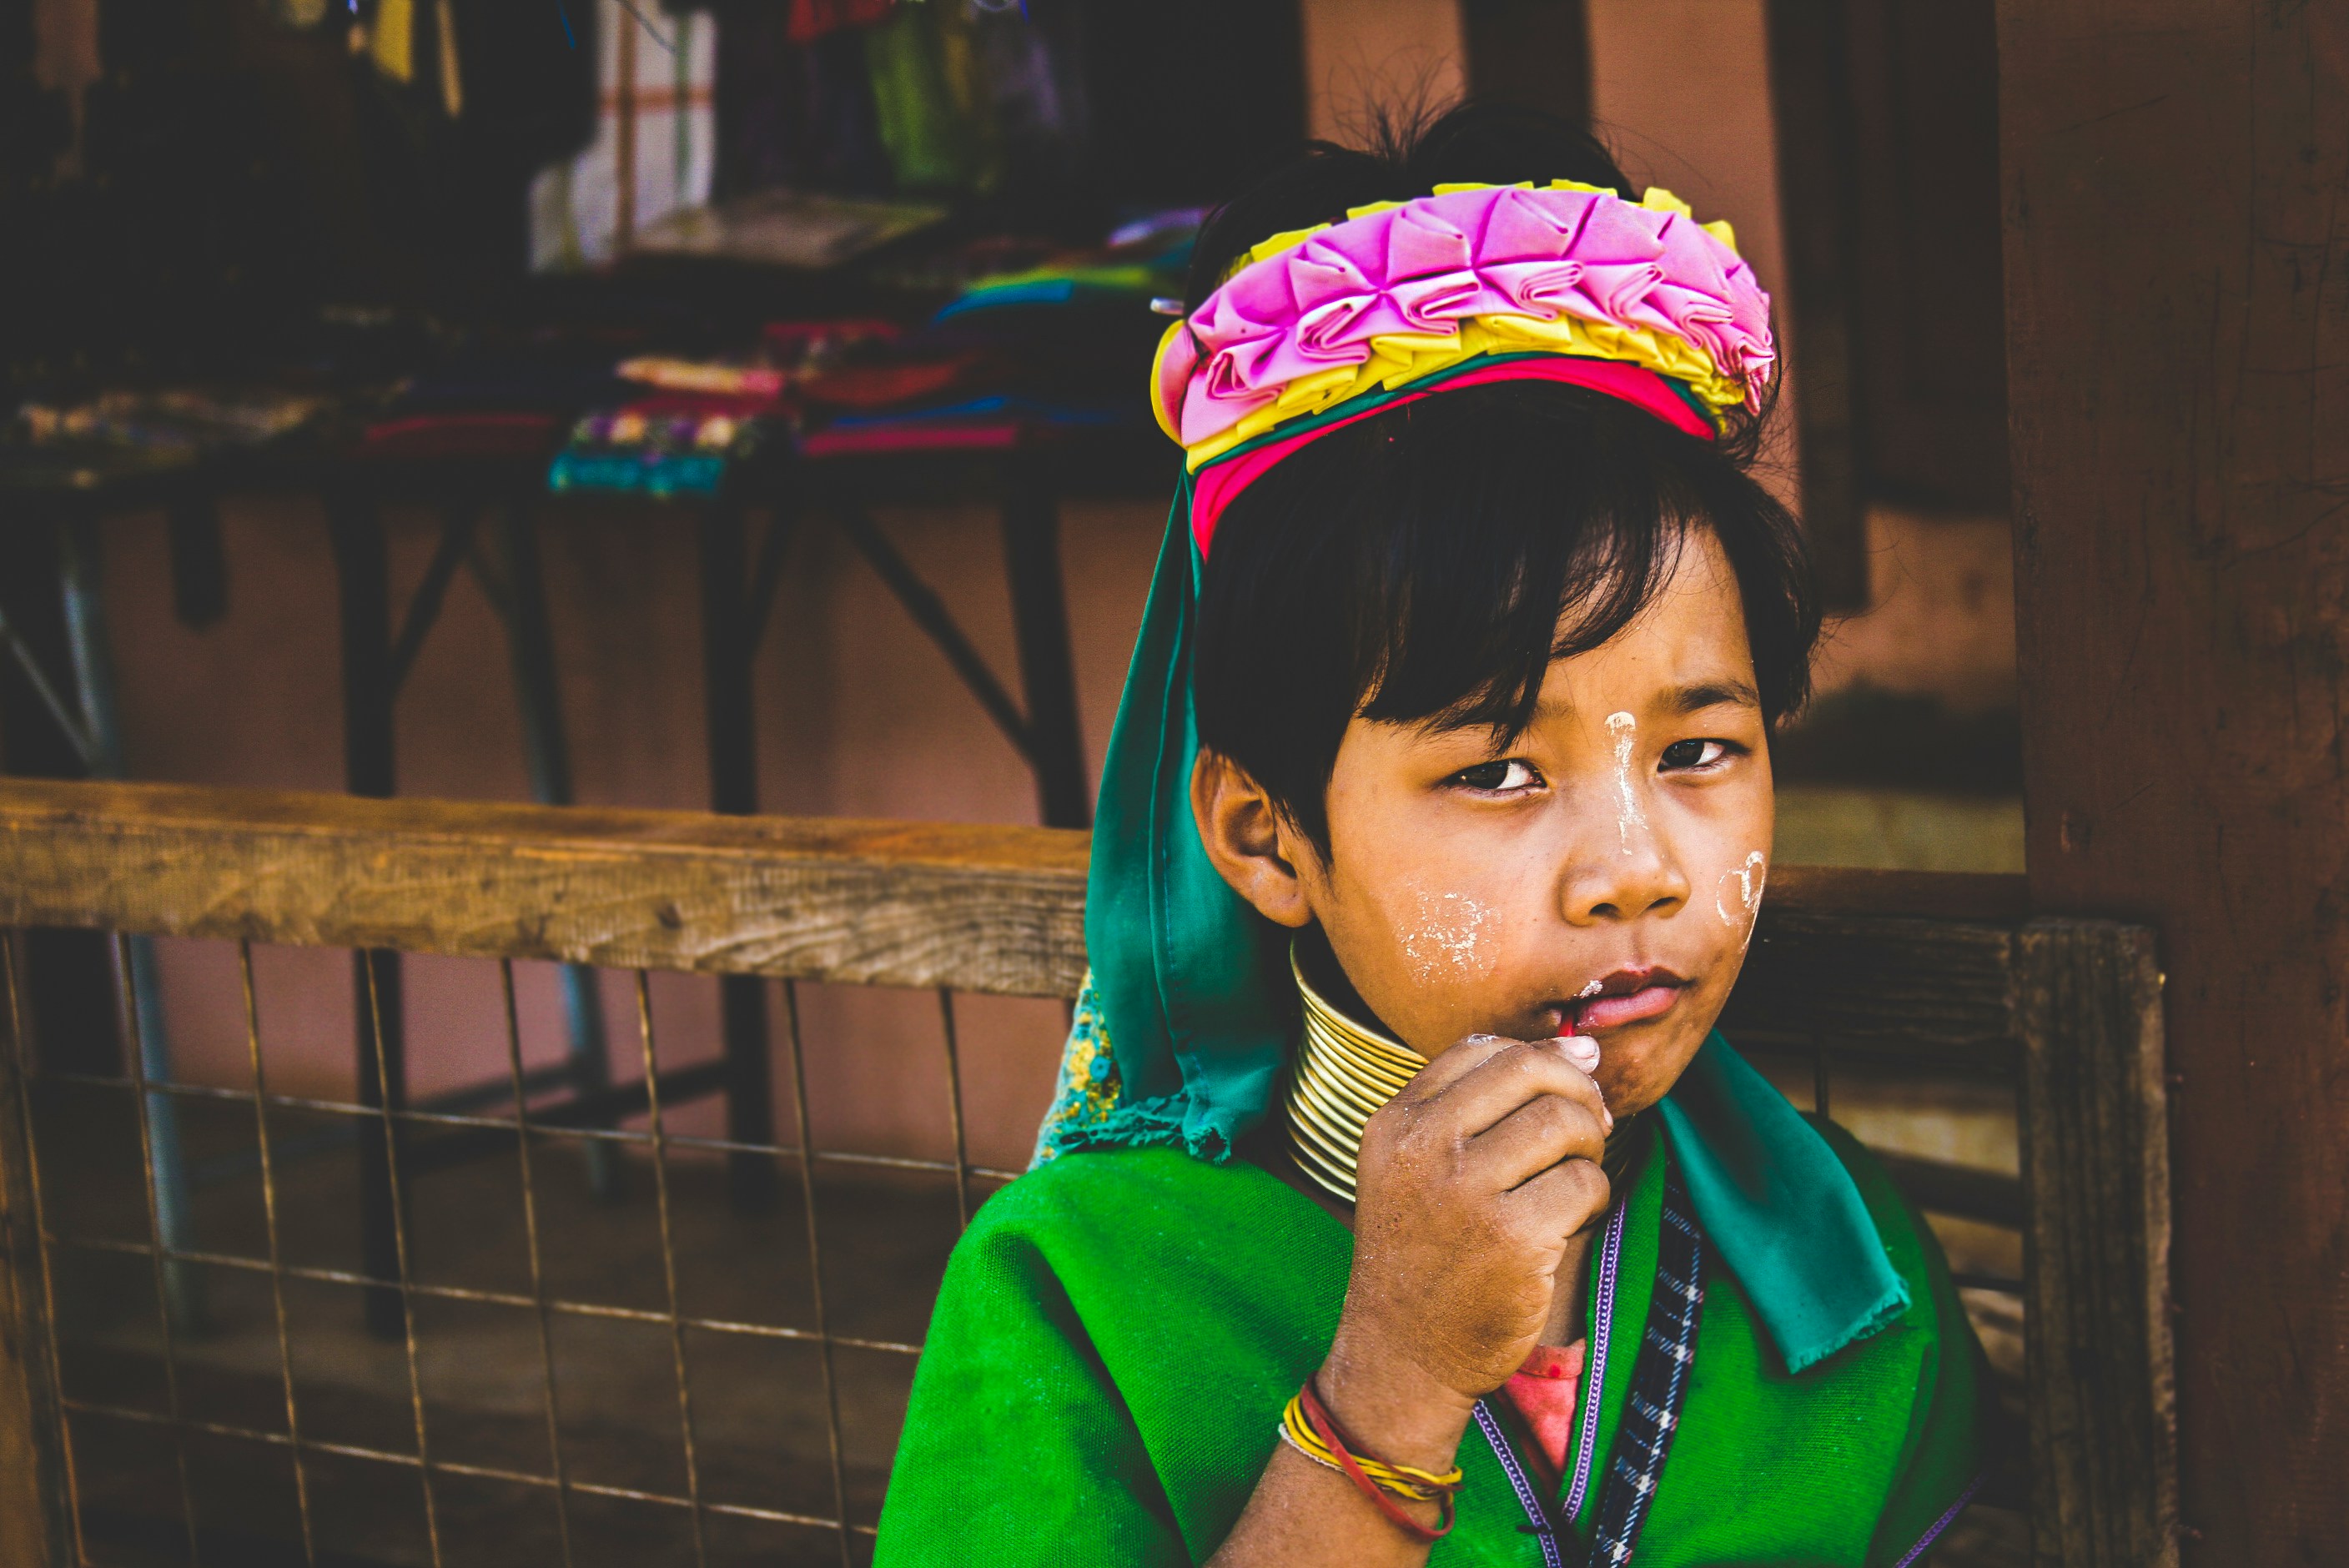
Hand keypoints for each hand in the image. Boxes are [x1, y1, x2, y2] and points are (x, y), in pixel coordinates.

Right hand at [1315, 1033, 1613, 1467]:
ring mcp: (1465, 1192)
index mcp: (1396, 1122)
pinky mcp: (1511, 1239)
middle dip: (1577, 1093)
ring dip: (1589, 1148)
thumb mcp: (1414, 1168)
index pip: (1482, 1048)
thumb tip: (1583, 1047)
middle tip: (1588, 1130)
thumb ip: (1478, 1107)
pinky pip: (1584, 1185)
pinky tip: (1573, 1223)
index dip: (1541, 1056)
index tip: (1569, 1085)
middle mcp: (1423, 1147)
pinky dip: (1595, 1200)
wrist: (1403, 1352)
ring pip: (1564, 1123)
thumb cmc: (1425, 1254)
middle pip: (1530, 1070)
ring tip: (1575, 1181)